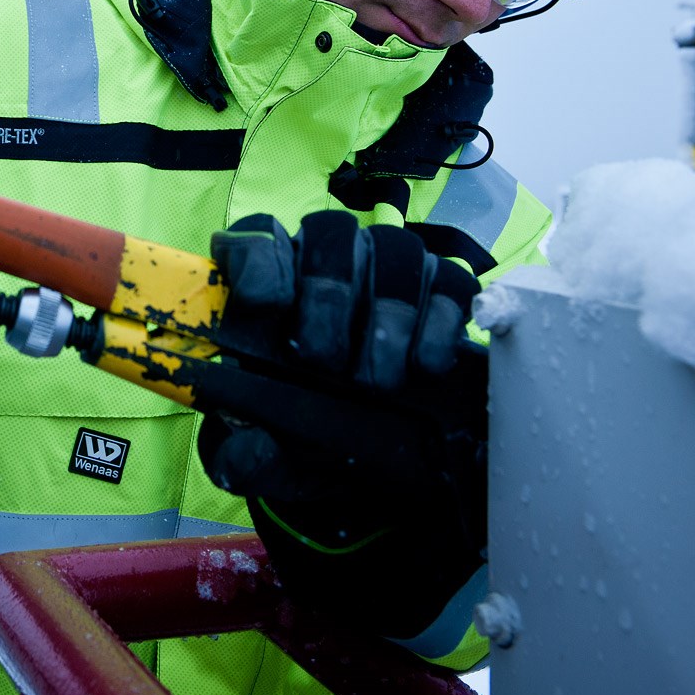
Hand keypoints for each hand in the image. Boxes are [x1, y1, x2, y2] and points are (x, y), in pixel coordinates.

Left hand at [197, 211, 485, 542]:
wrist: (366, 460)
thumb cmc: (301, 434)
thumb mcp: (268, 454)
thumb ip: (244, 453)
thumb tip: (243, 451)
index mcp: (266, 282)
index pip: (255, 238)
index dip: (259, 260)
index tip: (264, 302)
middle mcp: (326, 257)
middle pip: (330, 234)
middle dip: (329, 296)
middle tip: (326, 361)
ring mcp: (387, 266)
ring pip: (394, 249)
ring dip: (387, 316)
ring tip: (379, 380)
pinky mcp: (442, 289)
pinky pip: (450, 282)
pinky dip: (440, 324)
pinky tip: (424, 368)